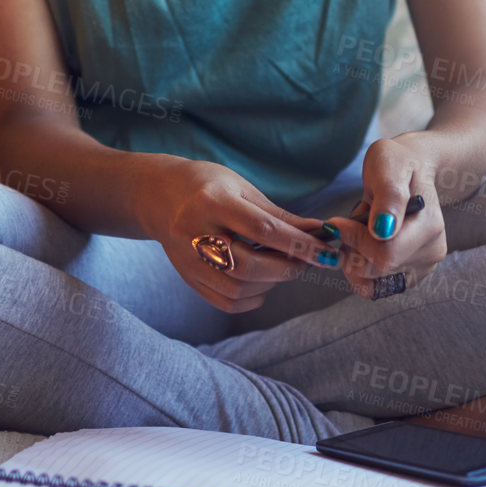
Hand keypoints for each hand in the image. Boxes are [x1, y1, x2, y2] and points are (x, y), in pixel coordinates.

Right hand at [142, 157, 345, 313]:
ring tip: (284, 267)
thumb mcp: (243, 189)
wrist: (159, 195)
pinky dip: (252, 298)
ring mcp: (187, 259)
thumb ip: (279, 215)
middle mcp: (195, 232)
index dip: (299, 244)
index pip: (263, 230)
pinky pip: (225, 301)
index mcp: (212, 201)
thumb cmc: (208, 185)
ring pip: (237, 287)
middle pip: (248, 265)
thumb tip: (319, 232)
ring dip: (271, 283)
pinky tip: (262, 283)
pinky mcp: (187, 277)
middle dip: (287, 268)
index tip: (326, 251)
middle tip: (306, 261)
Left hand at [323, 138, 448, 300]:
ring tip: (357, 235)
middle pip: (378, 271)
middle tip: (349, 225)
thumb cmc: (396, 163)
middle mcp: (432, 251)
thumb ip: (388, 196)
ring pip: (374, 283)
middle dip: (353, 249)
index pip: (385, 254)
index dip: (355, 240)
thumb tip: (382, 230)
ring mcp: (423, 266)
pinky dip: (360, 272)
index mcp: (430, 226)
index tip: (340, 220)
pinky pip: (377, 288)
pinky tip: (361, 248)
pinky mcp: (411, 275)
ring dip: (354, 261)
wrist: (410, 168)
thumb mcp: (388, 166)